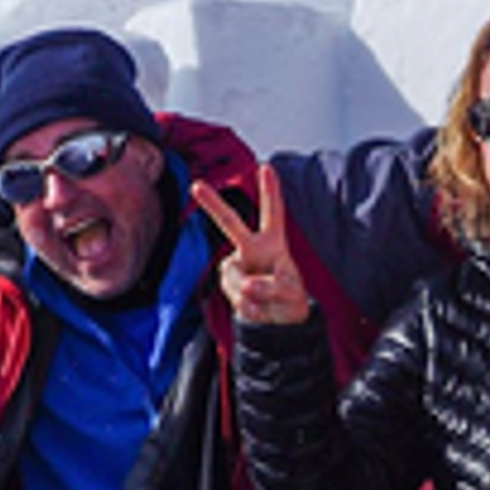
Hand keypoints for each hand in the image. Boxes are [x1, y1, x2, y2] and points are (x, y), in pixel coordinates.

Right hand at [193, 173, 310, 324]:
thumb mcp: (293, 294)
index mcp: (273, 242)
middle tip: (196, 186)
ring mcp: (236, 266)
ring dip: (260, 297)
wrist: (276, 322)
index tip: (266, 167)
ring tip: (270, 302)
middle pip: (231, 224)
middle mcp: (251, 249)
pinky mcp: (228, 285)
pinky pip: (240, 300)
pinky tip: (259, 308)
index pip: (273, 213)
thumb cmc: (289, 298)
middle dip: (213, 205)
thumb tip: (247, 285)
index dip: (270, 191)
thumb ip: (274, 287)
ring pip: (240, 280)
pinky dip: (253, 309)